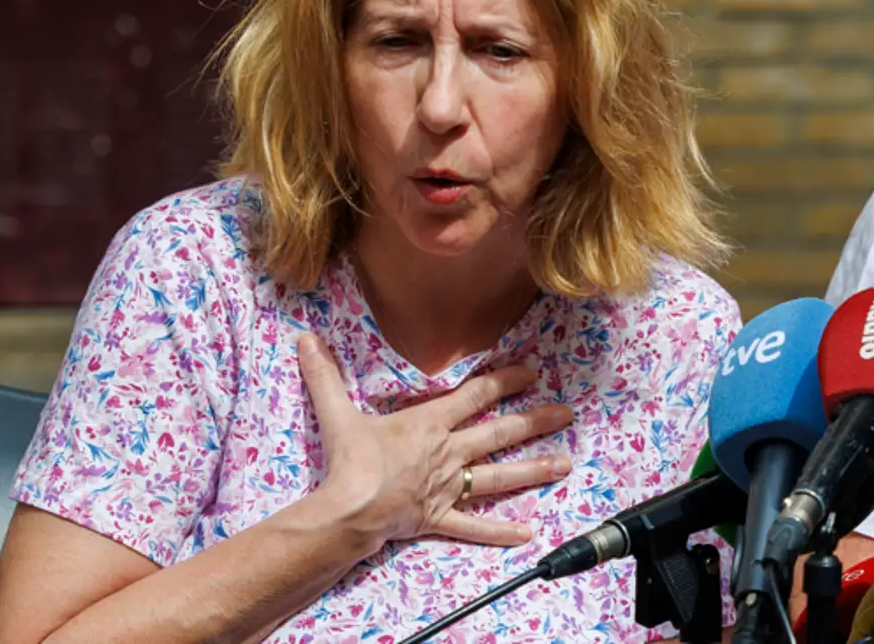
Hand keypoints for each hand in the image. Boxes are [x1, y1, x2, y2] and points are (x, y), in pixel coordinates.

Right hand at [296, 332, 574, 547]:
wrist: (350, 510)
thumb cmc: (349, 462)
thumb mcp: (338, 413)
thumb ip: (326, 376)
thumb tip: (306, 340)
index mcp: (430, 424)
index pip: (475, 394)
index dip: (504, 380)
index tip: (531, 372)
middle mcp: (448, 453)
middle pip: (500, 432)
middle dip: (535, 421)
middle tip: (566, 414)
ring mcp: (448, 487)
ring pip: (498, 475)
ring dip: (533, 468)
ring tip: (565, 464)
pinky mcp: (440, 518)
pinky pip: (474, 525)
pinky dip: (500, 530)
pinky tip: (527, 532)